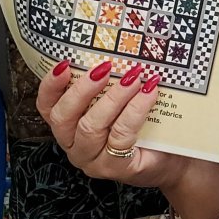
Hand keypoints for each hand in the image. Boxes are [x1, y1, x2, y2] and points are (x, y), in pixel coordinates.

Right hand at [36, 61, 188, 190]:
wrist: (172, 159)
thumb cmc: (143, 126)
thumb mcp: (121, 101)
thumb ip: (110, 82)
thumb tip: (118, 50)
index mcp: (68, 126)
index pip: (46, 107)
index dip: (50, 86)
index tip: (64, 64)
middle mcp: (74, 145)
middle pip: (63, 117)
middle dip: (82, 89)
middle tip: (105, 67)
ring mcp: (93, 160)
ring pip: (90, 127)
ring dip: (113, 98)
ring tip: (134, 78)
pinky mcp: (116, 168)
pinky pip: (120, 135)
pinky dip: (135, 110)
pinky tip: (149, 93)